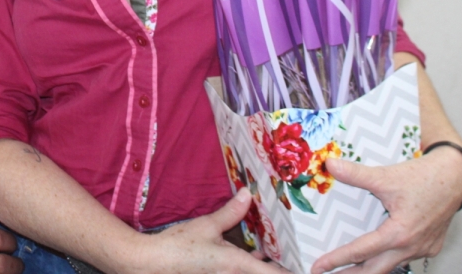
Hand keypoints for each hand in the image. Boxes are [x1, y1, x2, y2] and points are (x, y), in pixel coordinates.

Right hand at [126, 189, 285, 273]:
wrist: (151, 264)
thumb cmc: (179, 247)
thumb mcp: (206, 226)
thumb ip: (230, 213)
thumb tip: (248, 194)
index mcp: (239, 267)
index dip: (294, 271)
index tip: (310, 267)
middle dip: (279, 266)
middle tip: (291, 253)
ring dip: (263, 267)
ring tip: (271, 253)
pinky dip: (249, 267)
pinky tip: (250, 257)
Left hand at [310, 148, 461, 273]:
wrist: (455, 177)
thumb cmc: (423, 177)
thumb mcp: (386, 176)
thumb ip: (356, 174)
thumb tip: (329, 165)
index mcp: (399, 233)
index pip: (360, 252)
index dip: (337, 260)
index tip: (318, 267)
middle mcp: (411, 247)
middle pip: (375, 270)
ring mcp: (423, 249)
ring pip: (392, 266)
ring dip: (370, 269)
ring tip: (349, 271)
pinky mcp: (430, 246)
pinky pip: (406, 258)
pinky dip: (389, 259)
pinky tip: (378, 257)